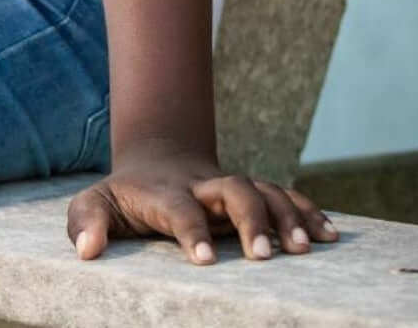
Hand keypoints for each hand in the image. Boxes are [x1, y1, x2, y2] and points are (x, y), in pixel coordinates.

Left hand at [66, 145, 339, 264]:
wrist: (157, 158)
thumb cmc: (124, 196)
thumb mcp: (95, 204)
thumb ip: (86, 223)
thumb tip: (88, 252)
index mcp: (164, 192)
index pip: (178, 207)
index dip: (191, 229)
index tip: (205, 259)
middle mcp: (202, 185)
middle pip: (233, 187)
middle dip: (250, 217)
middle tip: (263, 255)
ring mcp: (230, 185)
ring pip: (264, 188)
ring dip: (287, 215)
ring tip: (306, 249)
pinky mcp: (252, 192)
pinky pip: (285, 194)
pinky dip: (308, 210)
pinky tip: (330, 235)